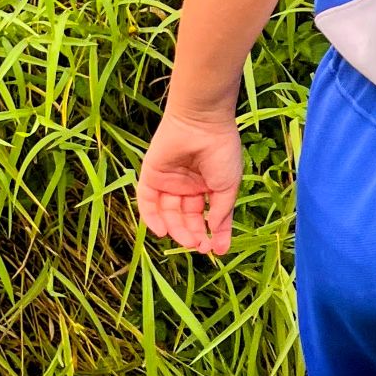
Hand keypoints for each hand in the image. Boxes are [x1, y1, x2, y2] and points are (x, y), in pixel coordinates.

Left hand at [136, 109, 243, 254]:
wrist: (202, 123)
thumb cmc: (221, 151)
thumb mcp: (227, 186)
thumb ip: (221, 211)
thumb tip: (215, 233)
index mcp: (208, 186)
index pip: (209, 216)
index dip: (214, 234)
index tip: (218, 251)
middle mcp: (188, 185)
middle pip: (188, 218)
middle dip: (194, 234)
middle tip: (201, 247)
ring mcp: (169, 181)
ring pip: (169, 213)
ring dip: (177, 230)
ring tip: (188, 241)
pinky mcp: (151, 175)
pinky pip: (148, 201)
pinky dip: (152, 218)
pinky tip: (163, 232)